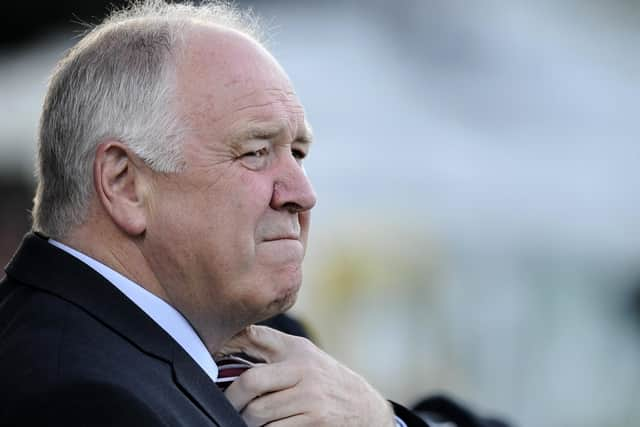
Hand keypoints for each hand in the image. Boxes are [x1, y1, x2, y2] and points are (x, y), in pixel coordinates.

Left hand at [217, 325, 395, 426]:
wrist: (366, 408)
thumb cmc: (325, 382)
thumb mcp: (305, 358)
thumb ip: (273, 354)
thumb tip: (226, 354)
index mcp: (295, 347)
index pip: (254, 336)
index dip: (226, 344)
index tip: (207, 356)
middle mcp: (303, 367)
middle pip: (250, 380)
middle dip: (231, 398)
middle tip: (225, 407)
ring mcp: (310, 394)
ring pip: (258, 411)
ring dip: (246, 421)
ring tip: (245, 421)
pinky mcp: (315, 418)